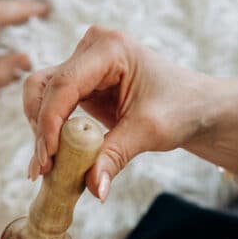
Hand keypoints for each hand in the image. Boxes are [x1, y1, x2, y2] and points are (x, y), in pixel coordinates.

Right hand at [23, 26, 220, 200]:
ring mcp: (84, 64)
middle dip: (41, 128)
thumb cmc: (181, 107)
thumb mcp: (149, 132)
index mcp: (110, 49)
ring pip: (42, 94)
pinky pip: (54, 105)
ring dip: (40, 130)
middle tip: (43, 168)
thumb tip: (94, 189)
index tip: (48, 158)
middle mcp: (91, 49)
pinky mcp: (82, 84)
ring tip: (45, 167)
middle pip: (45, 86)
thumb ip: (115, 157)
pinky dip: (50, 131)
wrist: (196, 106)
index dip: (49, 122)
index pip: (65, 84)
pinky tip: (53, 157)